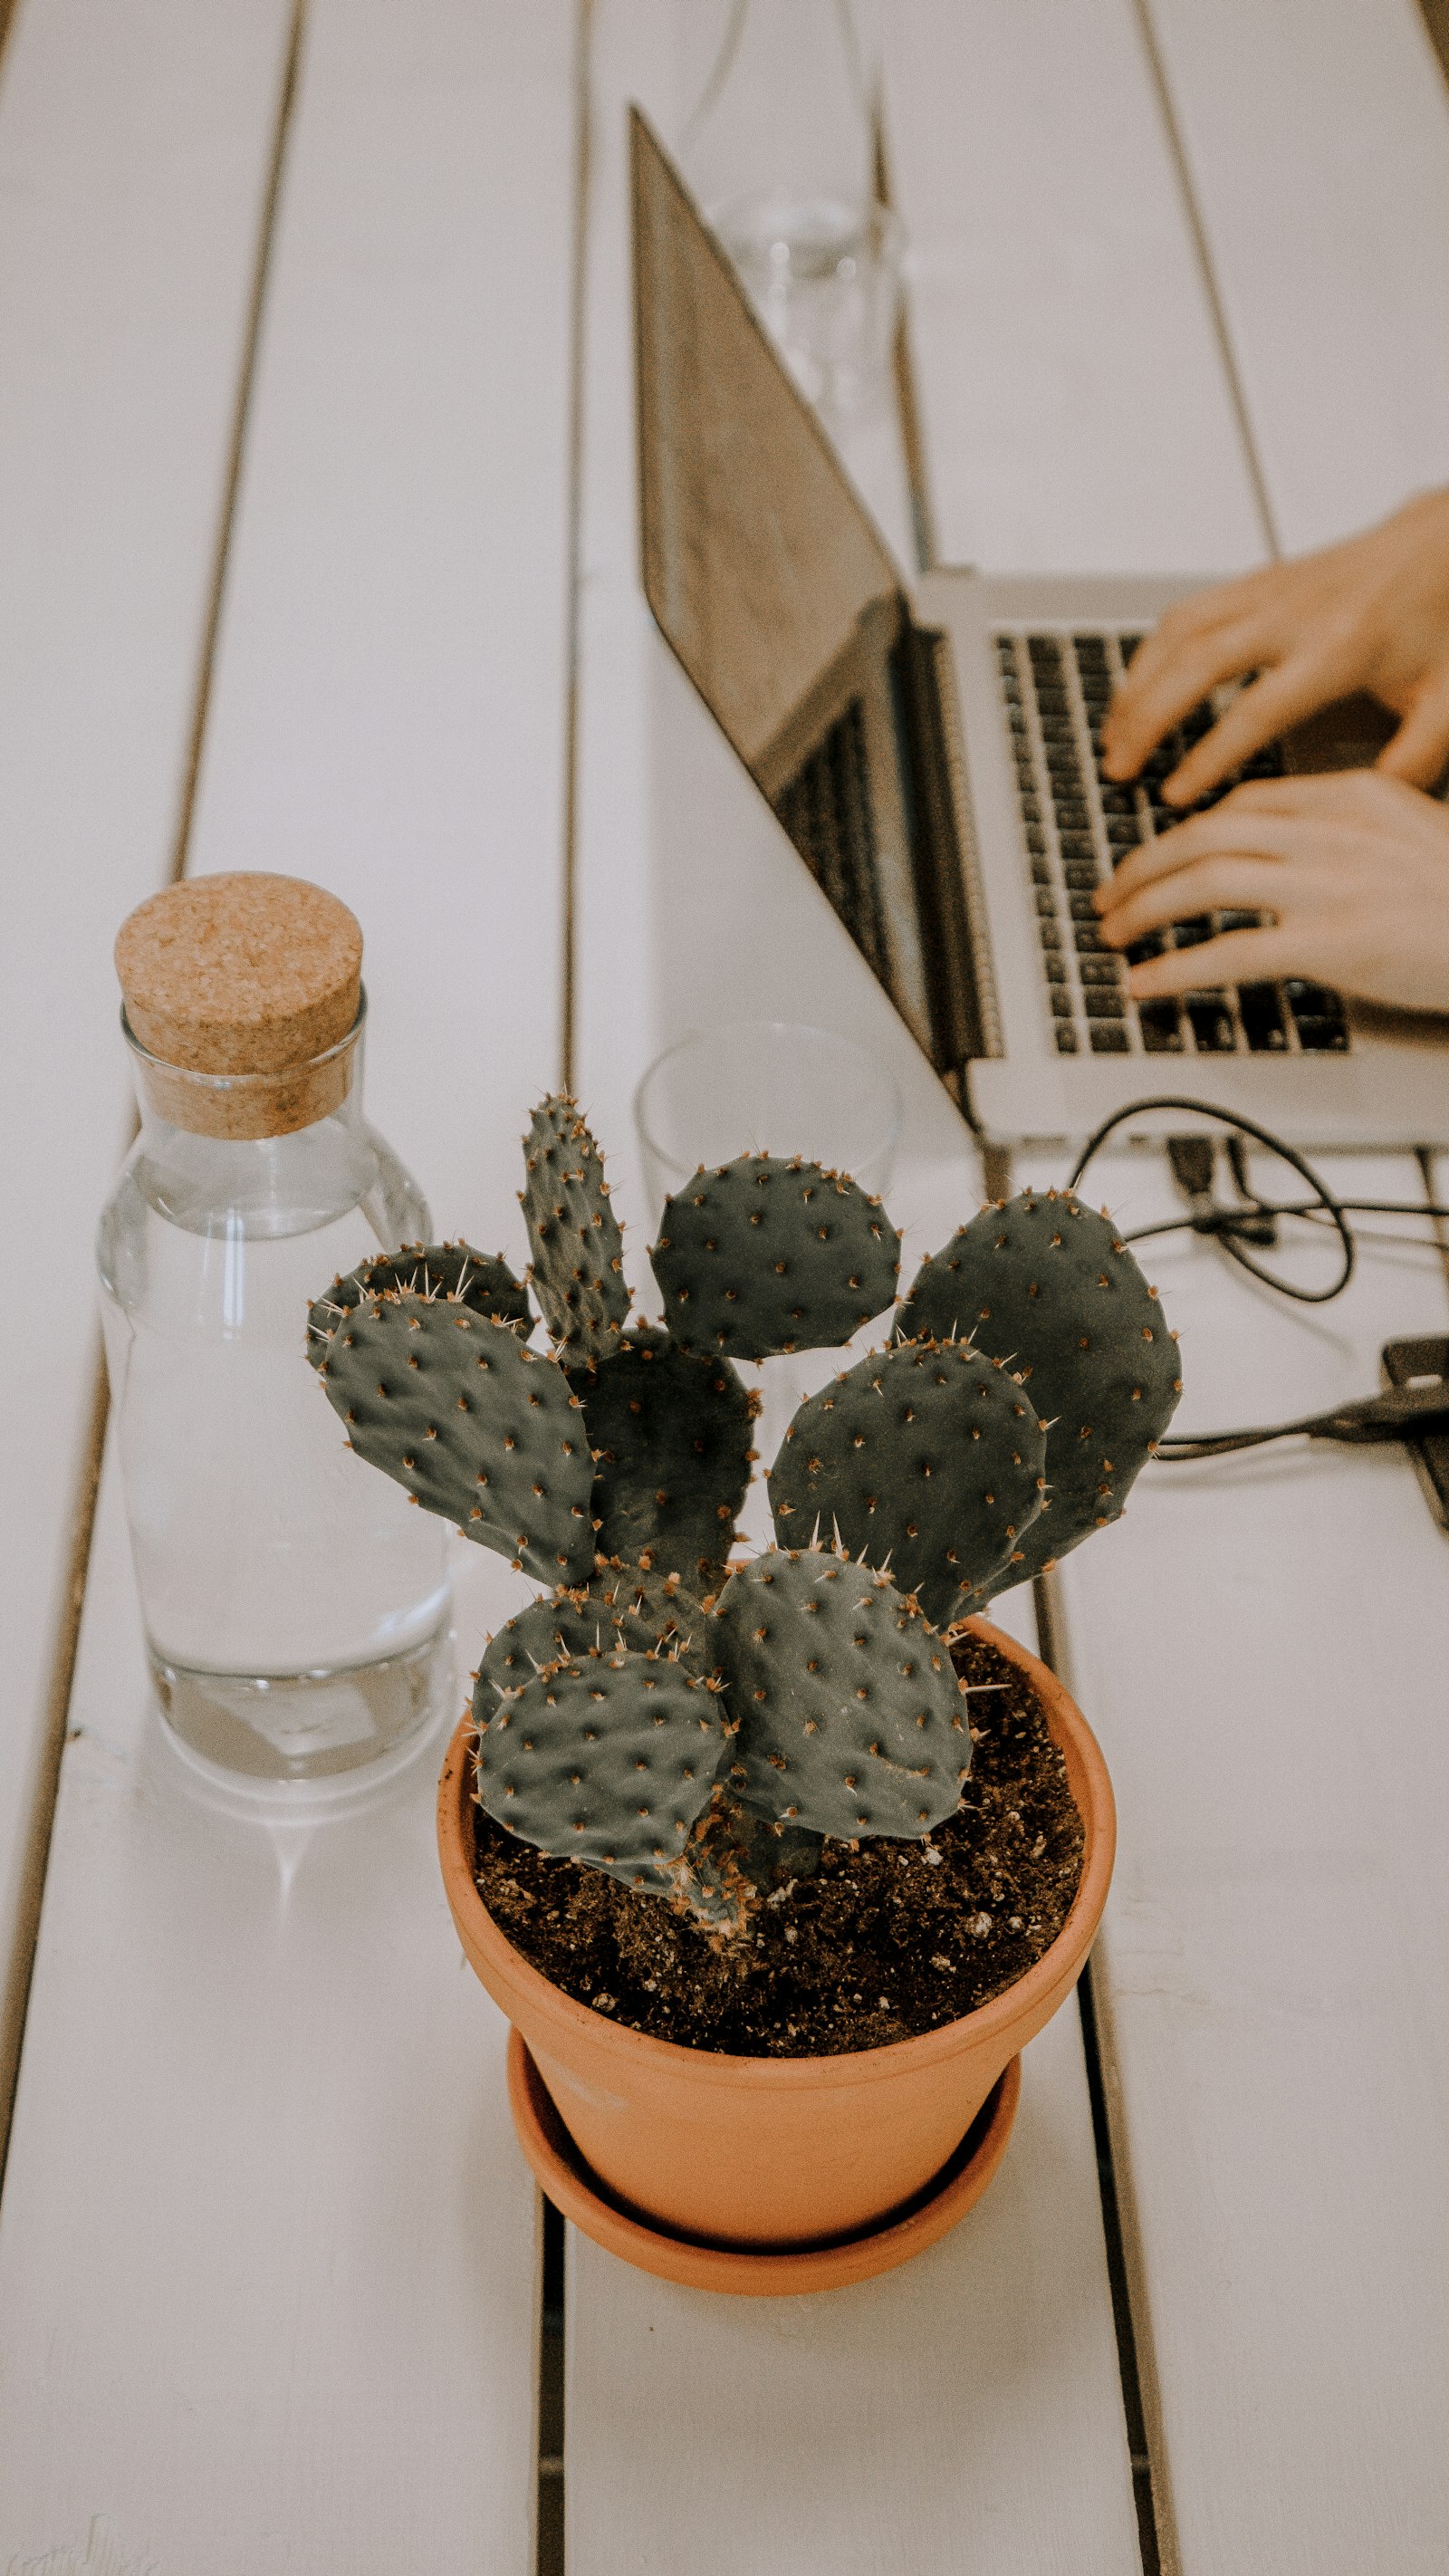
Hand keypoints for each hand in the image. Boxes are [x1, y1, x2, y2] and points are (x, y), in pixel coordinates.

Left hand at [1093, 770, 1448, 1014]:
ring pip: (1205, 882)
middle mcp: (1333, 832)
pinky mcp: (1330, 945)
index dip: (1190, 828)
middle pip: (1209, 833)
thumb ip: (1354, 832)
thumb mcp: (1414, 834)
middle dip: (1145, 865)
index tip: (1162, 852)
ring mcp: (1329, 887)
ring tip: (1114, 934)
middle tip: (1112, 894)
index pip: (1248, 803)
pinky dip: (1174, 967)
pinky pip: (1228, 952)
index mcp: (1354, 797)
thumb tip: (1297, 850)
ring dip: (1145, 909)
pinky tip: (1146, 983)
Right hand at [1100, 488, 1448, 804]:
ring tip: (1112, 738)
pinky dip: (1148, 653)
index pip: (1256, 710)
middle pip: (1197, 664)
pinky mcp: (1256, 581)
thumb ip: (1411, 764)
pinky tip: (1134, 690)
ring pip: (1178, 633)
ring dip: (1136, 685)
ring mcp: (1269, 592)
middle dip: (1148, 720)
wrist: (1442, 545)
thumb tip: (1366, 815)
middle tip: (1118, 768)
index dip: (1208, 757)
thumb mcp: (1445, 702)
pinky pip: (1185, 613)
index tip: (1175, 796)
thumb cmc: (1439, 622)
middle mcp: (1294, 614)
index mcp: (1339, 649)